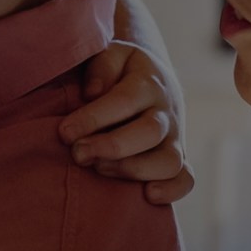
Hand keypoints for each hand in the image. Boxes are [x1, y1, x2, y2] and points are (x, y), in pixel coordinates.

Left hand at [61, 42, 192, 204]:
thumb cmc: (121, 72)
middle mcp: (166, 112)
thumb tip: (92, 93)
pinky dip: (172, 190)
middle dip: (111, 147)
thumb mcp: (111, 55)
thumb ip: (101, 66)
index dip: (93, 119)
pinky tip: (146, 195)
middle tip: (78, 154)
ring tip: (100, 168)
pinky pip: (185, 179)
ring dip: (132, 170)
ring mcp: (174, 138)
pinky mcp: (177, 158)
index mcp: (148, 83)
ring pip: (169, 161)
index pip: (124, 101)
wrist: (154, 80)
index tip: (65, 132)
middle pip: (149, 133)